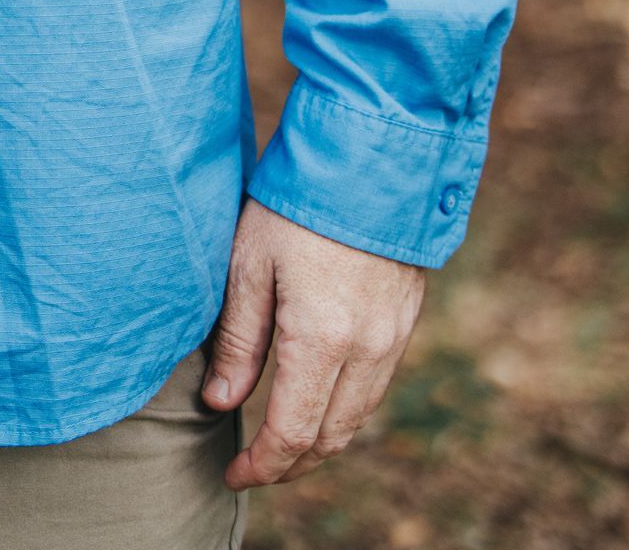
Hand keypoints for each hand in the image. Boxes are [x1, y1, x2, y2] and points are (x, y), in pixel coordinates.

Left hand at [201, 199, 424, 490]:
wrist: (370, 154)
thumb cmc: (297, 201)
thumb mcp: (249, 262)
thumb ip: (239, 339)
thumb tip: (222, 403)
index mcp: (322, 339)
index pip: (292, 433)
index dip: (263, 465)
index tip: (234, 474)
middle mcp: (367, 349)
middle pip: (331, 438)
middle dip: (292, 465)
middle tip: (255, 467)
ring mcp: (394, 336)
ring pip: (358, 417)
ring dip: (321, 440)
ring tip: (283, 443)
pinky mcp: (406, 318)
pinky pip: (377, 385)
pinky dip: (346, 408)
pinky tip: (319, 397)